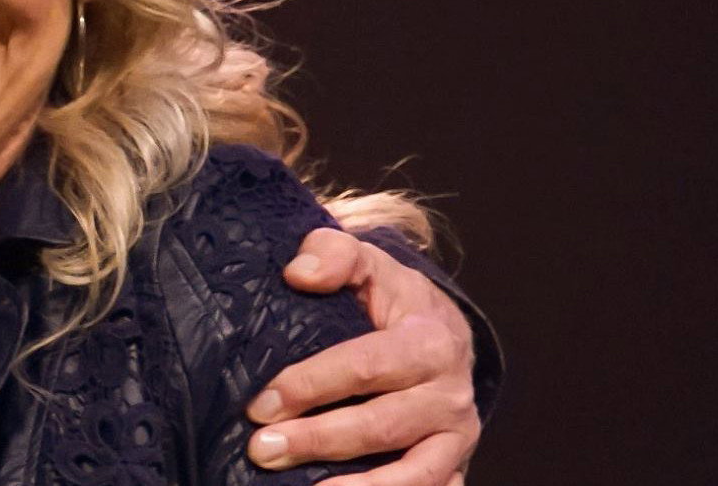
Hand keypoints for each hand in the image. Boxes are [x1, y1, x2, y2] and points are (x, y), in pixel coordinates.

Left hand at [246, 227, 479, 484]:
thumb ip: (333, 254)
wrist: (444, 332)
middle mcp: (450, 395)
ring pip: (414, 474)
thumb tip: (299, 273)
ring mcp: (457, 438)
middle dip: (319, 440)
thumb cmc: (392, 300)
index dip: (311, 385)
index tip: (260, 403)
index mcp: (430, 341)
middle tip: (262, 449)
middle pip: (382, 426)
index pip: (366, 366)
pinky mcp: (454, 466)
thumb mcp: (367, 263)